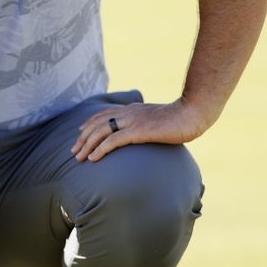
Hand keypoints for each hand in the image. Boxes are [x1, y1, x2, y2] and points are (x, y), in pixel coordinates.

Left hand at [71, 100, 211, 162]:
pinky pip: (113, 140)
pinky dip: (100, 149)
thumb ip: (147, 124)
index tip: (80, 132)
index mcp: (133, 109)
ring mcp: (132, 121)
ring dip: (87, 145)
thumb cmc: (180, 119)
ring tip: (78, 157)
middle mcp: (128, 112)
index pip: (104, 113)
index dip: (89, 123)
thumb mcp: (159, 119)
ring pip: (101, 132)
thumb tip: (145, 133)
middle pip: (97, 123)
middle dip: (83, 138)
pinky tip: (93, 158)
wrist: (192, 113)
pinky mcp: (138, 131)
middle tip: (73, 151)